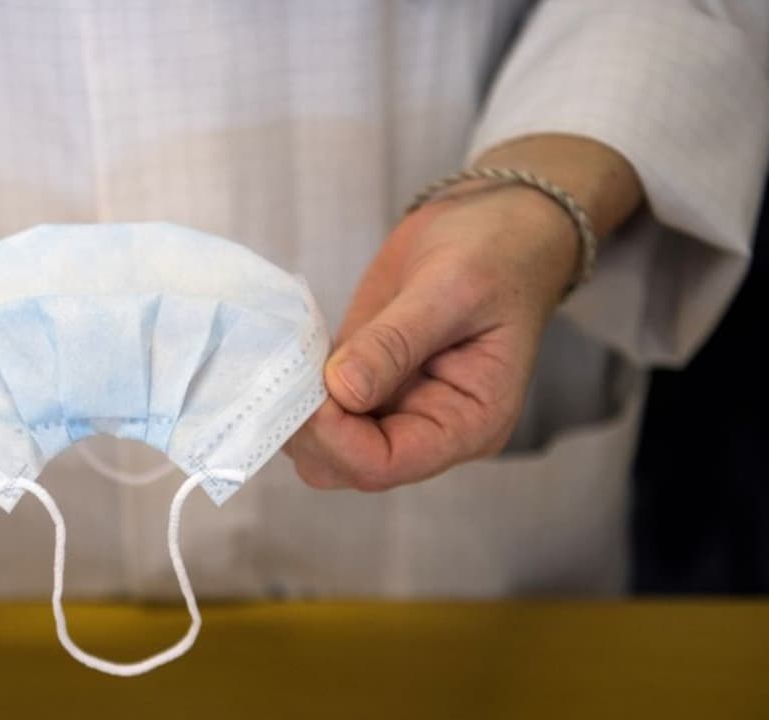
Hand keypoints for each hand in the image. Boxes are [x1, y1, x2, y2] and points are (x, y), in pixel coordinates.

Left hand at [285, 135, 640, 489]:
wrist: (497, 222)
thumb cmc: (496, 252)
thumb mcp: (451, 289)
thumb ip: (395, 342)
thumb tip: (341, 389)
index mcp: (469, 423)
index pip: (387, 463)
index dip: (337, 437)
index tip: (313, 386)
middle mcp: (430, 428)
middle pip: (347, 466)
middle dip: (311, 429)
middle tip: (291, 369)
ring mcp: (395, 408)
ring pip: (325, 444)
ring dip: (297, 410)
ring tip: (290, 356)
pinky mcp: (367, 381)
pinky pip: (320, 406)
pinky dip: (297, 388)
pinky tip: (290, 353)